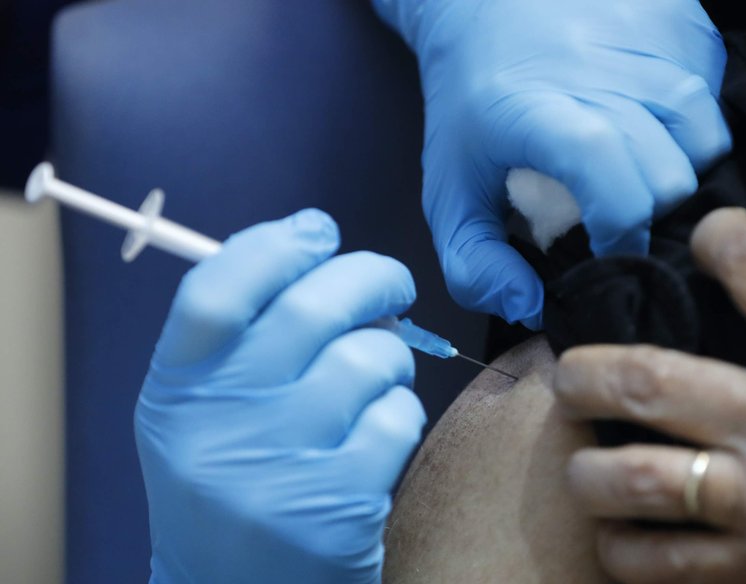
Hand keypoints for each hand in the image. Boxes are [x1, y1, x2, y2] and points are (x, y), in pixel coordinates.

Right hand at [135, 210, 425, 583]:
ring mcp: (277, 471)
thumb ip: (239, 342)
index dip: (275, 246)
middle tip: (392, 284)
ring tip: (375, 382)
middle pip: (310, 309)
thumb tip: (315, 255)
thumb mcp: (201, 418)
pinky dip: (401, 415)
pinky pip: (396, 419)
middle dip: (371, 278)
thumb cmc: (231, 490)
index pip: (215, 291)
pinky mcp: (336, 511)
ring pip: (367, 360)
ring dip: (389, 360)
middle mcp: (217, 429)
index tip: (317, 231)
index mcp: (175, 395)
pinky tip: (380, 437)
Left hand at [373, 0, 730, 327]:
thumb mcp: (449, 190)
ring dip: (681, 168)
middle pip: (672, 173)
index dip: (621, 228)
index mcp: (541, 111)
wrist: (483, 2)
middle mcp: (601, 72)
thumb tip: (531, 306)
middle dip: (650, 212)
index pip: (613, 176)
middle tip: (618, 213)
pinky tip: (654, 125)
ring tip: (639, 170)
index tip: (606, 248)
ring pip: (706, 136)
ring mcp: (647, 43)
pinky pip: (714, 94)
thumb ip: (474, 264)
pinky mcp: (679, 24)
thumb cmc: (471, 106)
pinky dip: (694, 126)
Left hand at [554, 209, 745, 582]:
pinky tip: (620, 542)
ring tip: (579, 462)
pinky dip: (629, 556)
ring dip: (591, 470)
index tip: (709, 240)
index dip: (718, 239)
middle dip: (588, 371)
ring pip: (638, 480)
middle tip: (569, 370)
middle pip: (648, 380)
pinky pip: (671, 566)